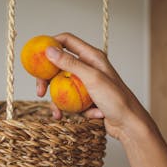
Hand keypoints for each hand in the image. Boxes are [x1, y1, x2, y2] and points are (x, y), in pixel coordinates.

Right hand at [35, 32, 151, 141]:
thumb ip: (70, 64)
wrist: (130, 125)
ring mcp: (88, 84)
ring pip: (63, 88)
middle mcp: (89, 68)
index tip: (36, 56)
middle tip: (40, 92)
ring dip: (60, 102)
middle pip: (60, 67)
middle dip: (48, 80)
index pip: (67, 41)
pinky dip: (77, 111)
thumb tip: (49, 50)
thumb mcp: (91, 79)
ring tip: (59, 114)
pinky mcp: (88, 100)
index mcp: (92, 57)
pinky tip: (90, 117)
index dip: (50, 44)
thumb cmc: (117, 99)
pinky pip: (73, 102)